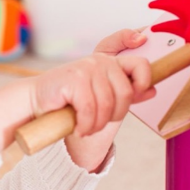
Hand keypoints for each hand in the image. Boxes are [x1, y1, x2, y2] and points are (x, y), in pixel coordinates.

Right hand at [30, 29, 154, 136]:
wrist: (37, 101)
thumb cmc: (70, 100)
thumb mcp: (103, 96)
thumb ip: (126, 92)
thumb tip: (152, 90)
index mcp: (110, 62)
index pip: (140, 64)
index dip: (145, 79)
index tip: (139, 91)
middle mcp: (100, 61)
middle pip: (125, 92)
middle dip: (115, 115)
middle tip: (99, 123)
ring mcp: (87, 67)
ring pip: (107, 104)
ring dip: (97, 124)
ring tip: (86, 127)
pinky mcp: (74, 79)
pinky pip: (90, 109)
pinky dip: (85, 125)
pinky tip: (78, 127)